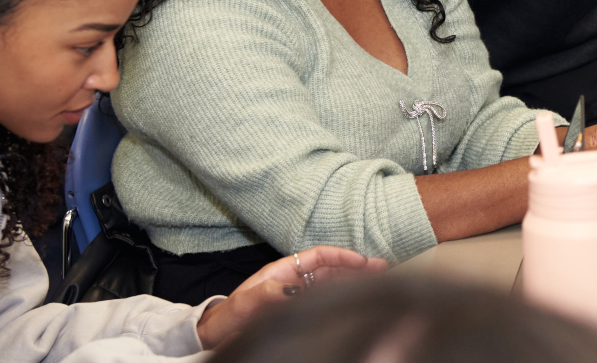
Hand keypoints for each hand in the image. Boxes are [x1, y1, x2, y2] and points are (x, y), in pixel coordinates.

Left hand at [195, 246, 387, 348]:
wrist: (214, 340)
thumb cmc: (225, 322)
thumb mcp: (243, 306)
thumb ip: (265, 294)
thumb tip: (293, 289)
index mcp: (280, 272)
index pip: (319, 256)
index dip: (343, 256)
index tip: (363, 261)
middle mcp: (291, 281)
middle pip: (331, 268)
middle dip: (356, 267)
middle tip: (382, 269)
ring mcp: (295, 296)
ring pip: (331, 283)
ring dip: (352, 281)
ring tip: (376, 284)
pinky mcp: (297, 312)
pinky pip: (324, 300)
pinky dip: (342, 297)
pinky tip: (354, 302)